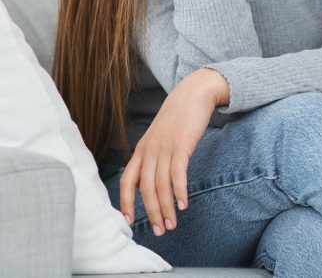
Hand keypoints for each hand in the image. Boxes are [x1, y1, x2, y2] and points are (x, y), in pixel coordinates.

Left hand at [120, 68, 227, 234]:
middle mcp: (149, 150)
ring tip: (172, 224)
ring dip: (166, 208)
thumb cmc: (179, 117)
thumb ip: (154, 157)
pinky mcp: (182, 144)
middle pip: (146, 189)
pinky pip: (178, 174)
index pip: (127, 181)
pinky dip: (180, 191)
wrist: (195, 92)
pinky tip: (184, 204)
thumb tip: (151, 182)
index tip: (128, 222)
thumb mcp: (161, 137)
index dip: (125, 203)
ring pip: (161, 185)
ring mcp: (164, 147)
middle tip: (159, 230)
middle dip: (152, 213)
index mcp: (141, 150)